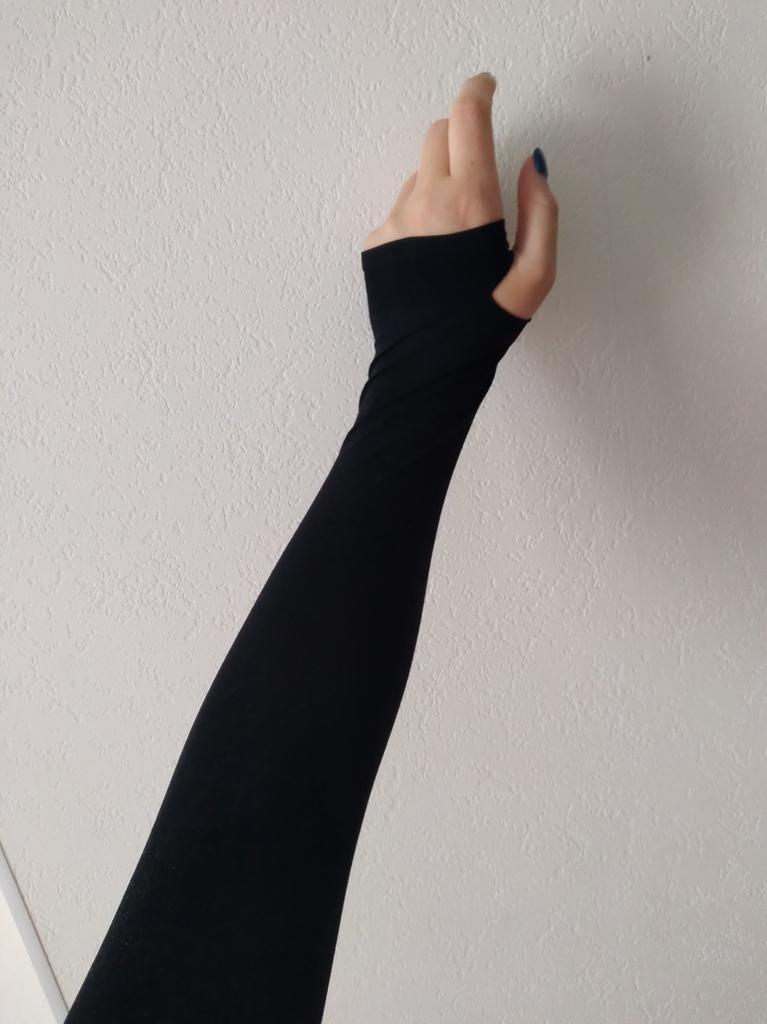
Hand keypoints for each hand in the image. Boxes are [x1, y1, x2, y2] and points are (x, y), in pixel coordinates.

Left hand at [362, 72, 557, 319]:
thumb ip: (541, 212)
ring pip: (418, 176)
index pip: (466, 118)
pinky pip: (401, 212)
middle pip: (437, 134)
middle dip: (460, 134)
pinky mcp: (375, 244)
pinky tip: (432, 260)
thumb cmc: (484, 326)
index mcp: (469, 203)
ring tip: (458, 237)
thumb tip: (532, 164)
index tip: (486, 86)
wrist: (426, 369)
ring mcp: (394, 221)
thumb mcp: (535, 275)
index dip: (478, 91)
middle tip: (479, 162)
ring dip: (440, 184)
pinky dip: (421, 219)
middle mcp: (425, 201)